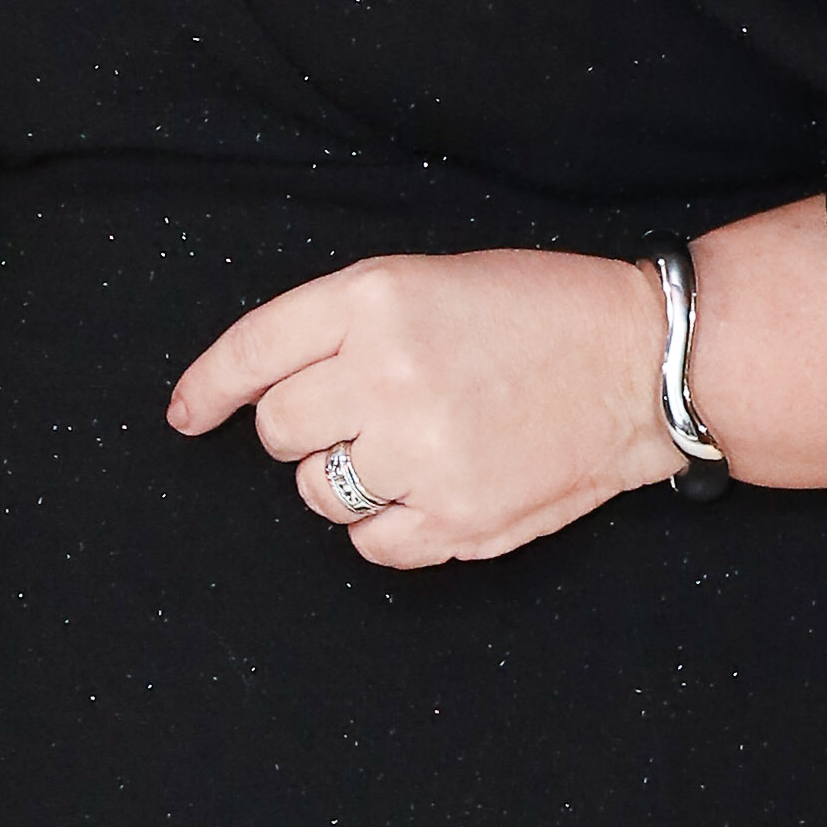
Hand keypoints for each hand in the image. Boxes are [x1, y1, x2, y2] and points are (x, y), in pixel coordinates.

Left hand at [168, 246, 671, 569]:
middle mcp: (385, 373)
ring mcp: (420, 450)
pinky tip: (431, 492)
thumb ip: (342, 329)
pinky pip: (370, 545)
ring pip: (318, 491)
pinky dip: (386, 528)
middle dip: (306, 428)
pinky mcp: (456, 516)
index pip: (252, 352)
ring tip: (413, 448)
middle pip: (279, 429)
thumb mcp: (429, 281)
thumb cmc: (536, 314)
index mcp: (374, 299)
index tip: (186, 416)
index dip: (207, 389)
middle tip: (368, 413)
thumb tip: (257, 390)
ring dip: (347, 478)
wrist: (640, 361)